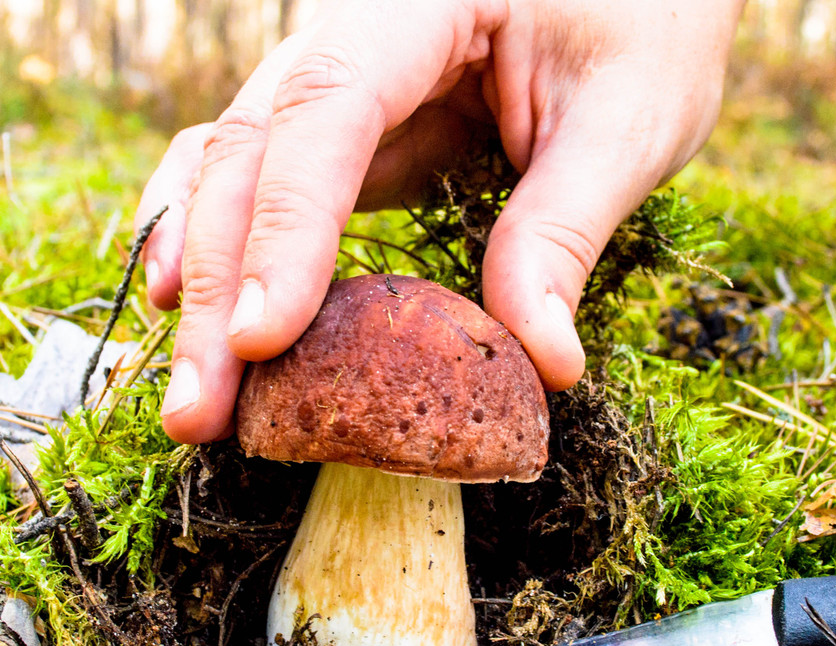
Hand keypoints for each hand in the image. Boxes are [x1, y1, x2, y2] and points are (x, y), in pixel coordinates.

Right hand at [135, 0, 743, 443]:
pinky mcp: (351, 128)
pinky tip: (191, 311)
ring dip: (205, 283)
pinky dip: (224, 243)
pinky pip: (266, 177)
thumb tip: (544, 363)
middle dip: (219, 286)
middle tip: (199, 414)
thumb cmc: (644, 24)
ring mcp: (343, 78)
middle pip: (253, 148)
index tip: (262, 341)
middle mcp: (356, 29)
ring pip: (236, 168)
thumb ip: (567, 229)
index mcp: (421, 2)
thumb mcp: (628, 119)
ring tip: (193, 399)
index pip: (329, 109)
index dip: (286, 228)